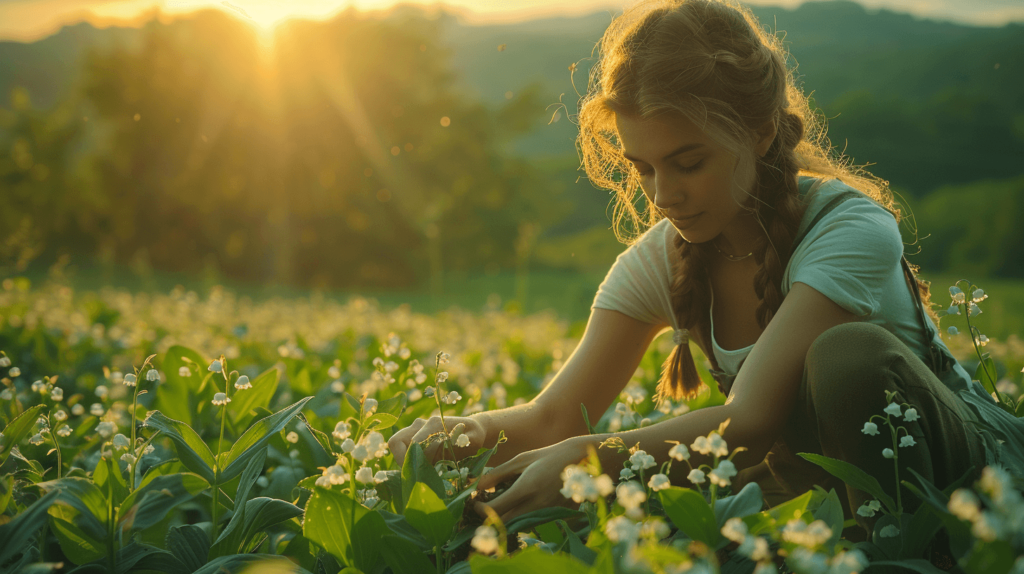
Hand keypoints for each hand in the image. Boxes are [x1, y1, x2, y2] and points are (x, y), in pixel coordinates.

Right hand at [388, 415, 485, 465]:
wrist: (470, 430)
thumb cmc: (474, 435)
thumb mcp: (474, 438)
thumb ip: (464, 441)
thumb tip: (453, 443)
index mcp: (434, 424)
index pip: (413, 443)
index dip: (415, 460)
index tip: (424, 473)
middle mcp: (420, 425)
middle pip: (396, 442)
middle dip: (403, 461)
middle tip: (417, 474)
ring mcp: (414, 431)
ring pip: (397, 447)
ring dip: (406, 462)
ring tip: (423, 472)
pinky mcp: (413, 438)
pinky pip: (402, 450)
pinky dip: (409, 462)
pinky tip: (425, 469)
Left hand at [472, 436, 590, 522]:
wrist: (579, 460)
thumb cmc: (546, 456)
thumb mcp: (521, 460)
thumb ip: (498, 473)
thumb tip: (477, 485)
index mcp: (527, 487)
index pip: (496, 508)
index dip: (480, 508)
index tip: (475, 500)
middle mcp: (537, 504)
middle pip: (504, 522)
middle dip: (490, 517)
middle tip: (484, 505)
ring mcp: (547, 512)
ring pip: (516, 525)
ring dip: (505, 518)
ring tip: (501, 502)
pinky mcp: (554, 516)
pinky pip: (530, 522)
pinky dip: (520, 517)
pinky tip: (519, 504)